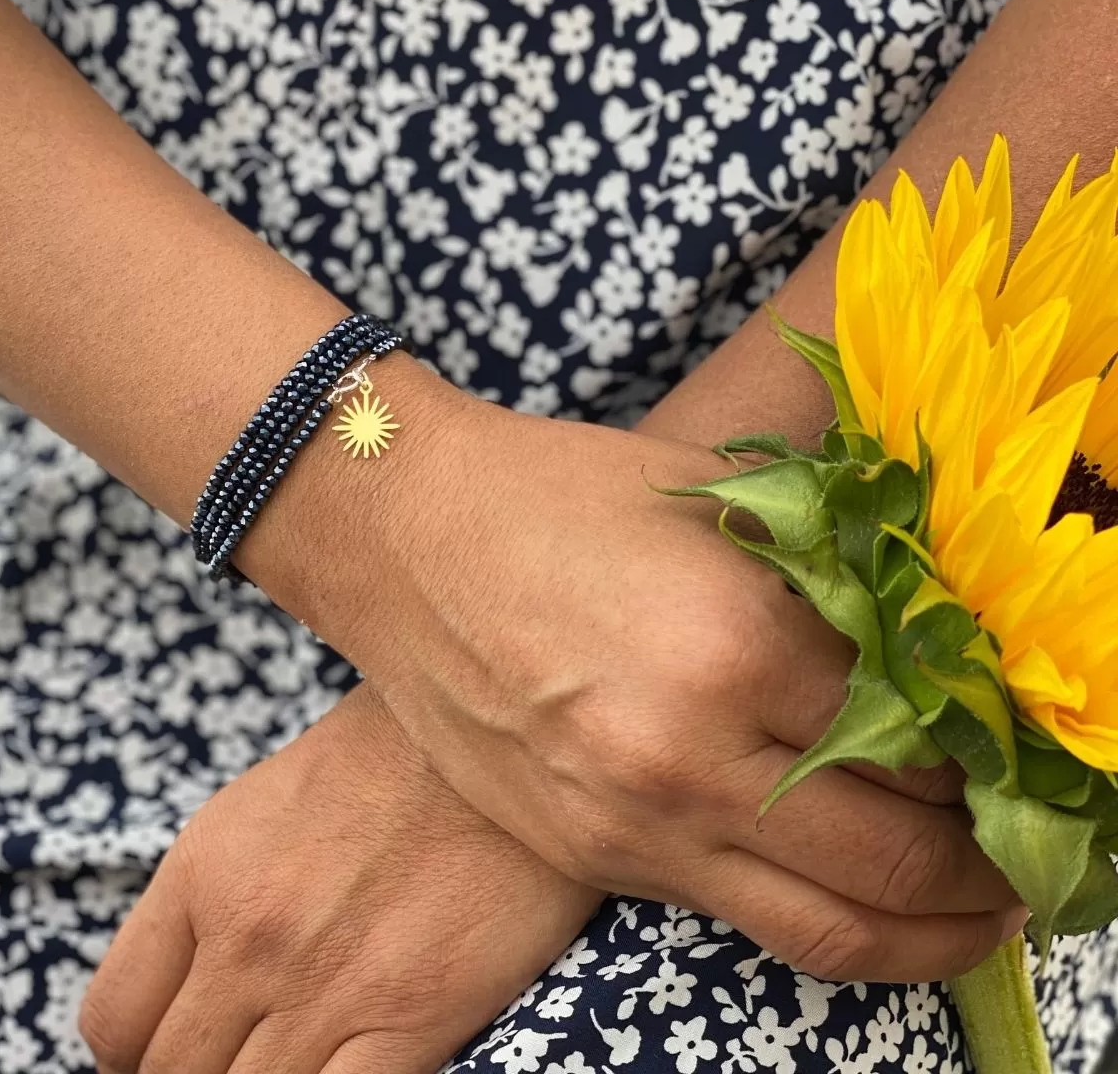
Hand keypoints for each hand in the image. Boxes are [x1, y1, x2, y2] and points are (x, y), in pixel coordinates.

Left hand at [78, 683, 600, 1073]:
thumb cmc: (407, 746)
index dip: (138, 1052)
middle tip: (245, 1056)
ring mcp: (324, 986)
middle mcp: (249, 936)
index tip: (178, 1046)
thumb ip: (224, 882)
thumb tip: (205, 966)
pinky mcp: (410, 1019)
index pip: (114, 1018)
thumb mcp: (279, 793)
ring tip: (301, 1057)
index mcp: (208, 868)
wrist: (518, 727)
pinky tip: (351, 1068)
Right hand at [323, 400, 1025, 982]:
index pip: (916, 731)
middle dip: (984, 863)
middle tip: (1022, 850)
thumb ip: (822, 573)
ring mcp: (634, 821)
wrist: (403, 540)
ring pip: (830, 927)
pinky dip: (827, 927)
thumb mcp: (708, 499)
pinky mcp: (593, 855)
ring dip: (930, 932)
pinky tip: (856, 901)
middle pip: (896, 852)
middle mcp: (690, 754)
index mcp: (734, 641)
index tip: (1002, 745)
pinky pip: (739, 921)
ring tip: (979, 917)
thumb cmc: (551, 495)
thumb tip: (923, 636)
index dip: (981, 747)